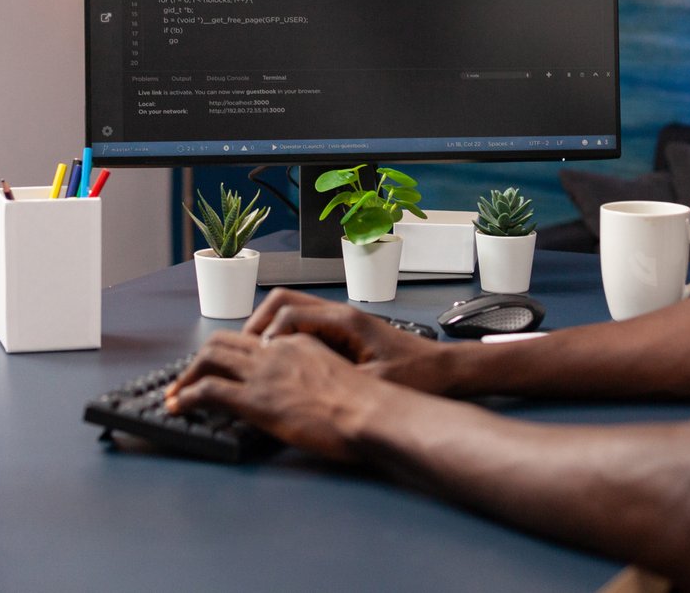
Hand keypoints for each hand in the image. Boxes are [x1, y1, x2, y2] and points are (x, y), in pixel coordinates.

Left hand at [164, 330, 384, 461]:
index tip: (221, 367)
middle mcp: (277, 351)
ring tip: (174, 393)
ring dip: (186, 376)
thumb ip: (319, 377)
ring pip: (209, 358)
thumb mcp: (342, 378)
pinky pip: (208, 390)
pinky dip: (186, 396)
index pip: (253, 339)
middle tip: (187, 379)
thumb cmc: (369, 403)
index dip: (231, 352)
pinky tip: (177, 407)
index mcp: (299, 343)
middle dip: (199, 359)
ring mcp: (264, 373)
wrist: (372, 412)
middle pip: (224, 341)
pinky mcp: (256, 400)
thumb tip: (309, 393)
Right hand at [243, 288, 452, 393]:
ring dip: (270, 329)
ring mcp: (342, 320)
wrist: (446, 371)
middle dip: (258, 324)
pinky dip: (286, 336)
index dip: (265, 336)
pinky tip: (282, 362)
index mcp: (344, 321)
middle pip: (284, 301)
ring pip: (293, 309)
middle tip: (243, 353)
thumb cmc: (417, 376)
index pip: (288, 313)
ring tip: (256, 358)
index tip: (254, 360)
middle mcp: (340, 313)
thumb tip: (297, 389)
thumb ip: (335, 383)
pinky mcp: (345, 331)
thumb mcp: (374, 384)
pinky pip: (305, 324)